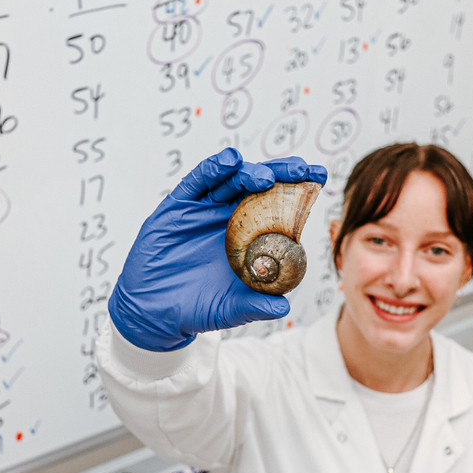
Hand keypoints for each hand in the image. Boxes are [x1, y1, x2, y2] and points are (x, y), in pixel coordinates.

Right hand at [107, 149, 326, 351]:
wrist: (153, 310)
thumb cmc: (195, 308)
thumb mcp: (228, 310)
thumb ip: (253, 306)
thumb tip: (283, 306)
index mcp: (249, 237)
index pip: (278, 206)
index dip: (297, 189)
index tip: (319, 177)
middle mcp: (229, 217)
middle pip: (258, 186)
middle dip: (281, 173)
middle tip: (302, 169)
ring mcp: (203, 209)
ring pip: (230, 180)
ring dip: (249, 172)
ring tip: (265, 176)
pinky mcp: (178, 206)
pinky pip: (197, 182)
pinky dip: (213, 169)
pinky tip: (229, 161)